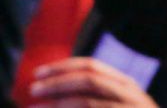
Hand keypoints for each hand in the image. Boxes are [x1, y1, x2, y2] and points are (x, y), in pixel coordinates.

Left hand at [30, 57, 157, 106]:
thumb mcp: (116, 103)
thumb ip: (97, 95)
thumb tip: (55, 94)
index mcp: (124, 84)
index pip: (91, 66)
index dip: (62, 67)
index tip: (38, 74)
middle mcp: (129, 93)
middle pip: (90, 79)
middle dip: (57, 82)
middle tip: (33, 89)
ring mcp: (130, 107)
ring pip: (89, 102)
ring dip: (59, 104)